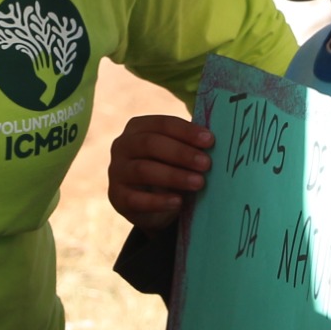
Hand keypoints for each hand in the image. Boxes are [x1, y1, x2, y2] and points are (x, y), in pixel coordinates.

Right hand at [108, 114, 211, 228]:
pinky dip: (158, 201)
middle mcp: (122, 146)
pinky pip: (136, 199)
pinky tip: (178, 202)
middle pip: (149, 144)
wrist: (151, 205)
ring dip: (173, 176)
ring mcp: (116, 172)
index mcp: (138, 128)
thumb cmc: (168, 169)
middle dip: (181, 153)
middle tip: (206, 163)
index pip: (162, 124)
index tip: (210, 140)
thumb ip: (190, 145)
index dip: (186, 131)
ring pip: (142, 170)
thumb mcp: (177, 154)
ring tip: (199, 183)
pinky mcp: (117, 197)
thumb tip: (213, 141)